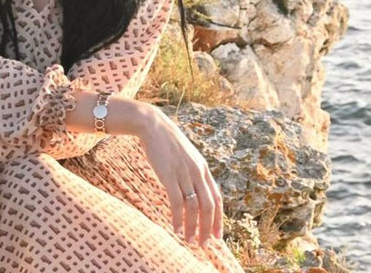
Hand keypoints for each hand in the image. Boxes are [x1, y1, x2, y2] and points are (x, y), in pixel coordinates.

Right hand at [133, 104, 223, 246]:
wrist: (152, 126)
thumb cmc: (166, 142)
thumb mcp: (185, 156)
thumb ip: (191, 171)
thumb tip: (192, 189)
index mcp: (203, 169)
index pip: (217, 198)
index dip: (218, 219)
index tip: (217, 236)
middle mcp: (197, 173)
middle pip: (208, 206)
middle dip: (207, 227)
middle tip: (204, 244)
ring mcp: (184, 174)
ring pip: (193, 207)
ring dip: (192, 227)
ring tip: (189, 240)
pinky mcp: (169, 175)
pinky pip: (176, 202)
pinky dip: (177, 218)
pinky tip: (175, 229)